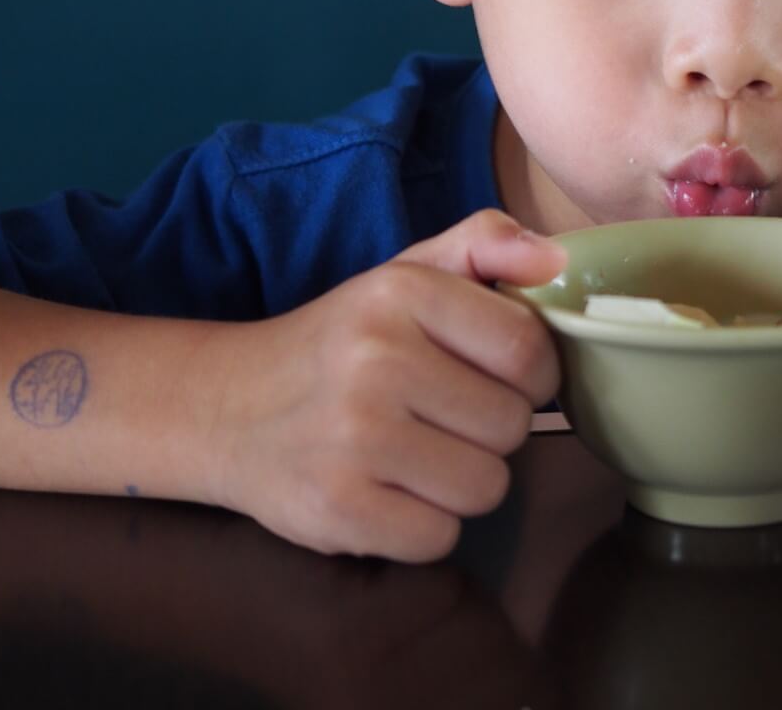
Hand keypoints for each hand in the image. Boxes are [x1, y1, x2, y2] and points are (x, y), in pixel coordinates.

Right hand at [200, 209, 564, 560]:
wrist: (225, 407)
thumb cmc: (341, 342)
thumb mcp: (405, 273)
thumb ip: (484, 244)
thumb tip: (556, 258)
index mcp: (401, 293)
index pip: (527, 347)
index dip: (532, 374)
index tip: (499, 377)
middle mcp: (376, 361)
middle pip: (512, 425)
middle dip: (491, 429)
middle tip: (442, 417)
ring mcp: (354, 440)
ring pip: (486, 487)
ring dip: (462, 480)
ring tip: (416, 455)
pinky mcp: (336, 511)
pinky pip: (440, 538)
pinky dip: (424, 526)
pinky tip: (389, 493)